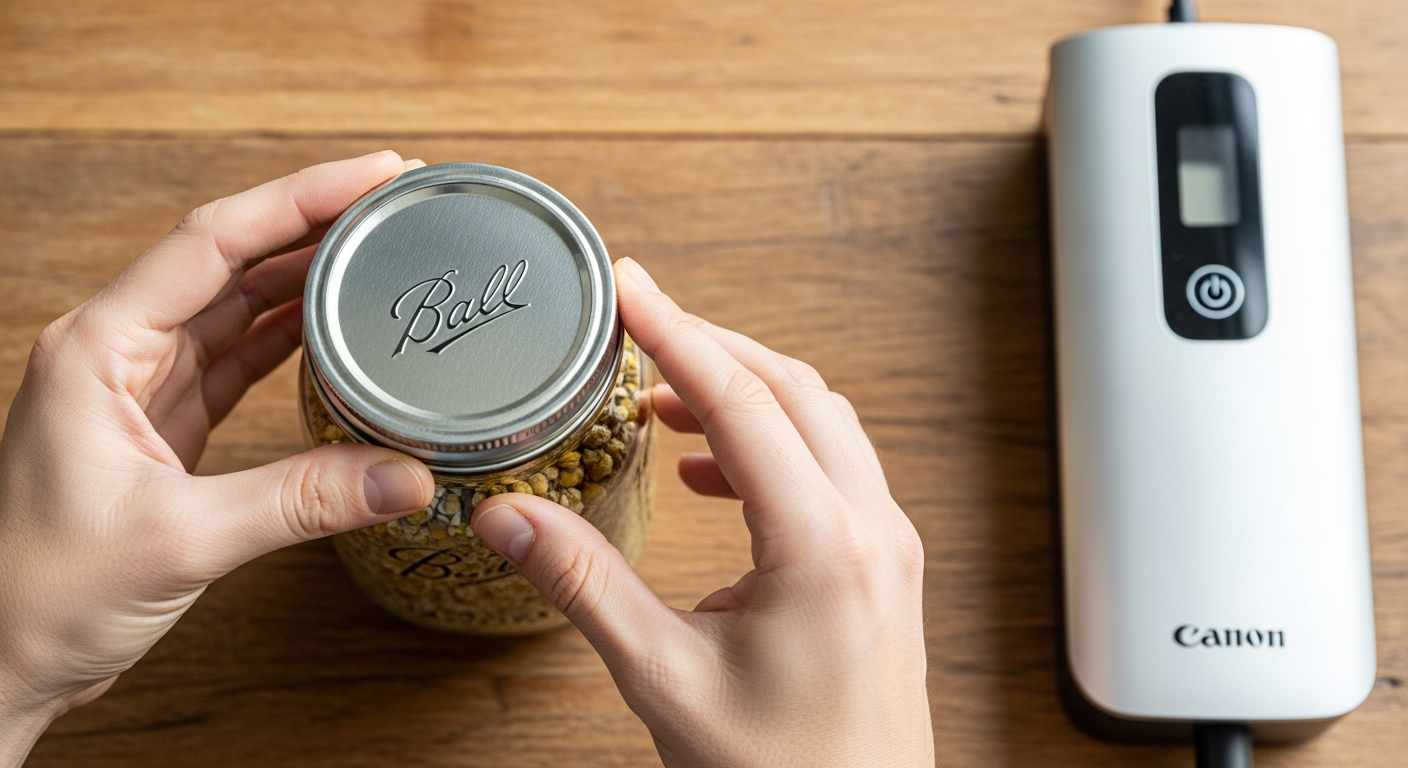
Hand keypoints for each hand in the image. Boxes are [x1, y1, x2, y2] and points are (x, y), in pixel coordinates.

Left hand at [0, 152, 434, 765]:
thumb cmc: (38, 595)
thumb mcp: (180, 539)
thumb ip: (300, 500)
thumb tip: (405, 476)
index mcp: (98, 347)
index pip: (212, 240)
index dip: (299, 198)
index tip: (373, 176)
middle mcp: (115, 351)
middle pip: (228, 257)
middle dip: (312, 224)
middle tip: (393, 204)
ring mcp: (137, 386)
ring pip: (234, 305)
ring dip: (304, 277)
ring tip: (376, 252)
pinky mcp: (159, 426)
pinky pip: (235, 359)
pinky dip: (289, 339)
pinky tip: (334, 329)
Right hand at [469, 258, 933, 766]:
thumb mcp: (666, 680)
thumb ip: (585, 587)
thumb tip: (509, 517)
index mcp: (824, 547)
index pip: (743, 401)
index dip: (675, 332)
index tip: (627, 287)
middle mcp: (873, 531)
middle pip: (791, 390)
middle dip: (709, 346)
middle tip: (636, 326)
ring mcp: (889, 547)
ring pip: (820, 422)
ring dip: (744, 392)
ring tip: (664, 401)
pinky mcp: (884, 568)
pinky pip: (833, 468)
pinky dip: (771, 443)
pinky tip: (714, 476)